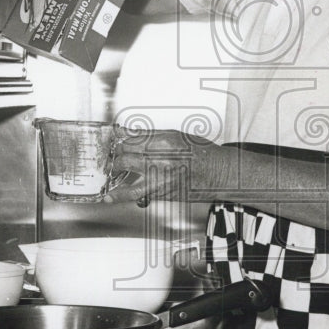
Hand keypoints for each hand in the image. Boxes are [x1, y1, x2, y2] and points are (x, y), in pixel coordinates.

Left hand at [105, 128, 234, 206]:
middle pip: (125, 155)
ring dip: (114, 172)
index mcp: (163, 141)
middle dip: (116, 155)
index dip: (119, 139)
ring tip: (110, 172)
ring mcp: (159, 177)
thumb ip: (151, 135)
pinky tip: (111, 197)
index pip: (131, 139)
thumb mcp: (176, 135)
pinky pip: (136, 194)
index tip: (115, 140)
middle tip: (114, 156)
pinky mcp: (160, 192)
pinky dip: (121, 195)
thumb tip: (129, 132)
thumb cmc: (201, 153)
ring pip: (126, 174)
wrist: (217, 173)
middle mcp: (159, 159)